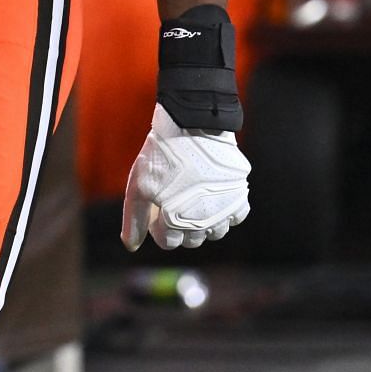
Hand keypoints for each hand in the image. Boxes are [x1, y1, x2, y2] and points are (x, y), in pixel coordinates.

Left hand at [121, 103, 251, 250]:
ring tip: (194, 202)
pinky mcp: (239, 195)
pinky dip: (227, 212)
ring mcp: (223, 209)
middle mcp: (202, 221)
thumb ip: (133, 219)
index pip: (169, 242)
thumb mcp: (137, 186)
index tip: (156, 212)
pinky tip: (215, 197)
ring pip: (216, 232)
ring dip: (204, 223)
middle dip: (180, 228)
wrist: (191, 125)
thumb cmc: (160, 156)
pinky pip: (236, 217)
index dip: (159, 229)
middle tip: (173, 204)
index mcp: (174, 221)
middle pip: (193, 240)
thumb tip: (130, 246)